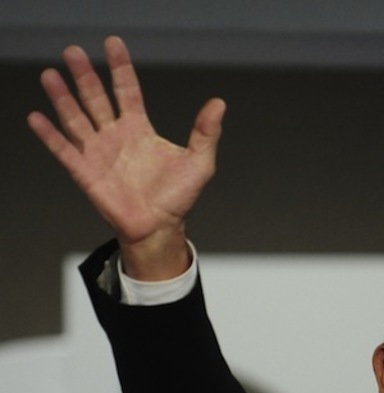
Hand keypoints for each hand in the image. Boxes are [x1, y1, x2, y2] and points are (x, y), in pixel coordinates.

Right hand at [27, 35, 225, 279]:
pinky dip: (50, 136)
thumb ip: (206, 134)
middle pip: (96, 98)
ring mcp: (99, 153)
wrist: (160, 229)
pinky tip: (37, 118)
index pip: (127, 90)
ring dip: (63, 98)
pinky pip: (64, 151)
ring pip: (76, 119)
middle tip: (73, 52)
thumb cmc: (177, 199)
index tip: (113, 43)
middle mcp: (115, 136)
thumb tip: (219, 104)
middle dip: (85, 76)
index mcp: (139, 128)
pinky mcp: (86, 173)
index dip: (120, 67)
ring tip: (51, 75)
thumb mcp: (199, 163)